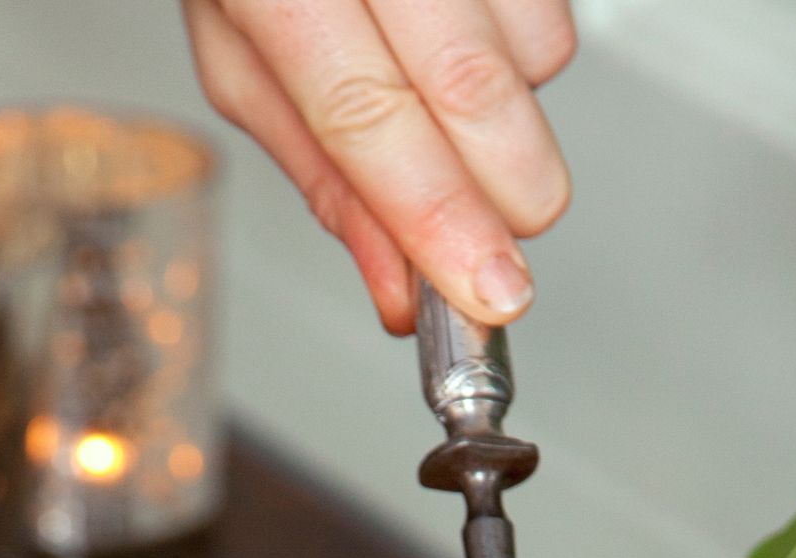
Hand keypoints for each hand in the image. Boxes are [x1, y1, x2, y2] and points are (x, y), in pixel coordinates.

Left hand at [183, 0, 575, 332]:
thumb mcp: (241, 50)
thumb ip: (323, 174)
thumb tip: (397, 286)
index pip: (366, 115)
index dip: (436, 217)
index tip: (489, 292)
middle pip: (470, 87)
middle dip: (507, 199)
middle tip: (504, 247)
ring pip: (537, 53)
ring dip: (516, 121)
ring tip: (452, 99)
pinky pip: (554, 11)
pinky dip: (527, 57)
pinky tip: (470, 36)